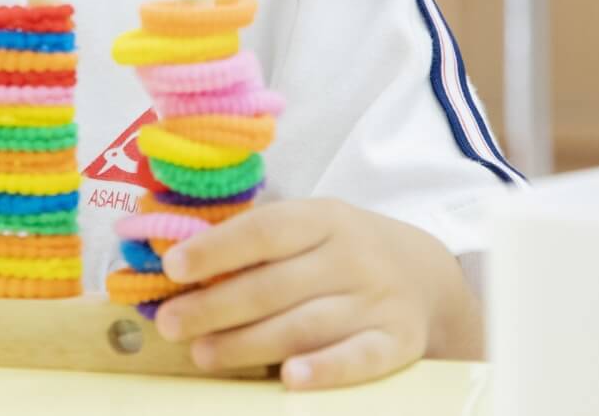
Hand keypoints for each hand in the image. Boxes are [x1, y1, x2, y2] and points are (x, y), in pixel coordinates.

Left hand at [151, 199, 477, 389]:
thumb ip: (256, 241)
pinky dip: (326, 369)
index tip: (173, 267)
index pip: (264, 230)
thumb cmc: (343, 253)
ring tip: (203, 353)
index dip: (216, 248)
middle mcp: (352, 256)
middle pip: (275, 285)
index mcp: (324, 218)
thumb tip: (179, 258)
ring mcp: (377, 300)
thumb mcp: (311, 228)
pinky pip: (360, 358)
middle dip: (215, 305)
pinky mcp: (398, 342)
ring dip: (249, 343)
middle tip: (170, 323)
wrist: (428, 276)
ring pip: (305, 325)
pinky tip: (290, 379)